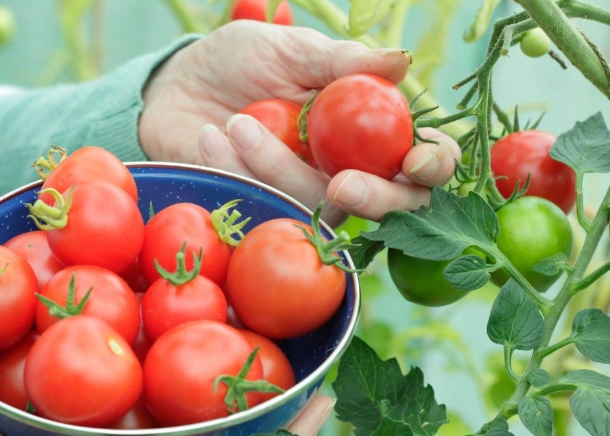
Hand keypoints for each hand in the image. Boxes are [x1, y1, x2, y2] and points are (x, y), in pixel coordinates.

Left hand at [139, 21, 459, 226]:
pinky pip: (266, 206)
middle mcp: (349, 169)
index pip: (424, 157)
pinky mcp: (264, 212)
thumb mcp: (290, 50)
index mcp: (370, 128)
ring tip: (235, 122)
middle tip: (341, 184)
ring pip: (320, 206)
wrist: (177, 88)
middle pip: (391, 206)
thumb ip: (342, 62)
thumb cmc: (240, 63)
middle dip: (375, 201)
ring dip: (277, 166)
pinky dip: (238, 170)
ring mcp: (306, 196)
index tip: (414, 161)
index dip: (432, 164)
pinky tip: (212, 137)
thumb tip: (402, 62)